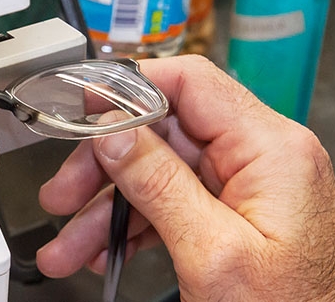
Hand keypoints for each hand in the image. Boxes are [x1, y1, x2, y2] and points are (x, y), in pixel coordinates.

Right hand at [37, 55, 334, 300]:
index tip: (83, 106)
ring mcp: (254, 187)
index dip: (129, 88)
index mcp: (271, 148)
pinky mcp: (243, 215)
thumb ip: (159, 184)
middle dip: (105, 167)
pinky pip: (178, 204)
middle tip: (63, 196)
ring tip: (70, 247)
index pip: (191, 83)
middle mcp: (265, 158)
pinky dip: (138, 226)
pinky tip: (107, 252)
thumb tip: (114, 130)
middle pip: (165, 134)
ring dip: (110, 209)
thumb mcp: (213, 252)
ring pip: (162, 175)